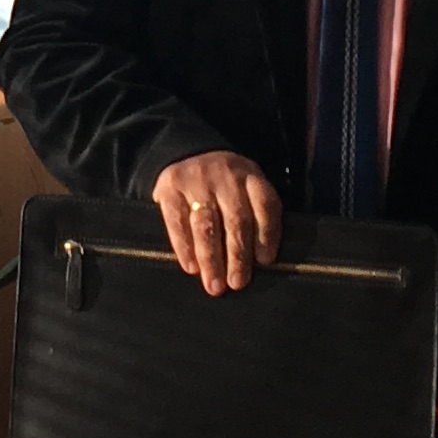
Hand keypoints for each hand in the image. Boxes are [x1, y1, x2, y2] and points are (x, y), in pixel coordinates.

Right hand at [151, 151, 281, 293]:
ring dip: (211, 258)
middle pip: (235, 219)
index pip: (264, 205)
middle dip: (237, 255)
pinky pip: (177, 221)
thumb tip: (261, 262)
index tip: (265, 261)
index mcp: (251, 176)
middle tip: (237, 283)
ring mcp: (197, 181)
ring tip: (214, 285)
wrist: (188, 152)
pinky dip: (184, 246)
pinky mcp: (170, 187)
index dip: (266, 233)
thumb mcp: (247, 187)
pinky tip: (191, 267)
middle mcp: (226, 176)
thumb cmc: (226, 185)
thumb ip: (257, 215)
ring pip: (206, 224)